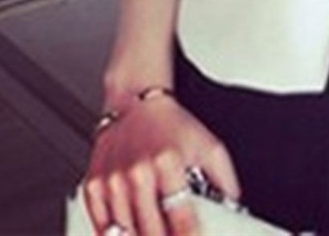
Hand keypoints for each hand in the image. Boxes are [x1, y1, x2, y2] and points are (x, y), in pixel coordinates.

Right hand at [82, 95, 242, 235]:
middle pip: (152, 233)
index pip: (183, 220)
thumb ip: (225, 181)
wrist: (135, 105)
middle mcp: (138, 174)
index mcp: (168, 164)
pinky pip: (101, 229)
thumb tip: (234, 211)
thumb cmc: (173, 126)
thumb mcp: (209, 146)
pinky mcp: (93, 188)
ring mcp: (113, 183)